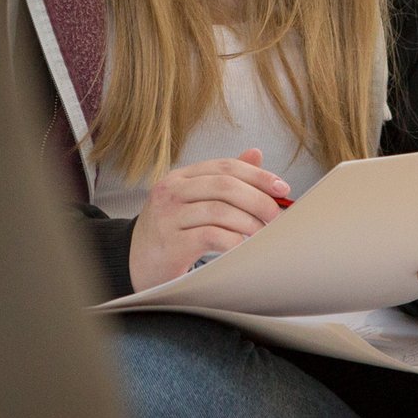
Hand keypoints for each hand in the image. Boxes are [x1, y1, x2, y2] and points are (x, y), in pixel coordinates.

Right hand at [128, 148, 288, 291]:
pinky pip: (211, 237)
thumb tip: (256, 153)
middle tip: (277, 217)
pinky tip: (243, 248)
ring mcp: (168, 217)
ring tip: (264, 235)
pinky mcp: (170, 244)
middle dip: (258, 200)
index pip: (225, 167)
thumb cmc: (169, 232)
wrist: (134, 264)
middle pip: (225, 186)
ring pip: (220, 211)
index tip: (283, 189)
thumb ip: (222, 178)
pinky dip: (233, 241)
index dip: (258, 175)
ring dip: (249, 223)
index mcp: (180, 177)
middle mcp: (171, 191)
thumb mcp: (192, 200)